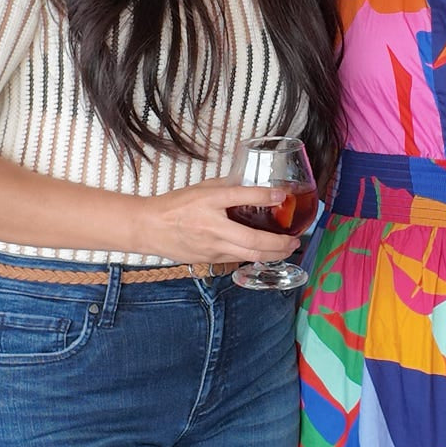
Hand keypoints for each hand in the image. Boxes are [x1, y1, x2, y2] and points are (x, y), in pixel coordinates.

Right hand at [141, 177, 300, 264]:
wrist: (150, 227)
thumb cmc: (176, 205)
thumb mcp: (202, 188)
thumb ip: (229, 187)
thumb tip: (257, 187)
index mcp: (208, 202)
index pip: (239, 196)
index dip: (264, 195)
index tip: (282, 195)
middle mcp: (212, 226)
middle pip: (253, 240)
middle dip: (280, 243)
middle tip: (295, 240)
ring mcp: (212, 247)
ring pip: (249, 255)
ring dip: (273, 254)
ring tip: (288, 248)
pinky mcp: (210, 258)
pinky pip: (238, 258)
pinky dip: (256, 256)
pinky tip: (267, 253)